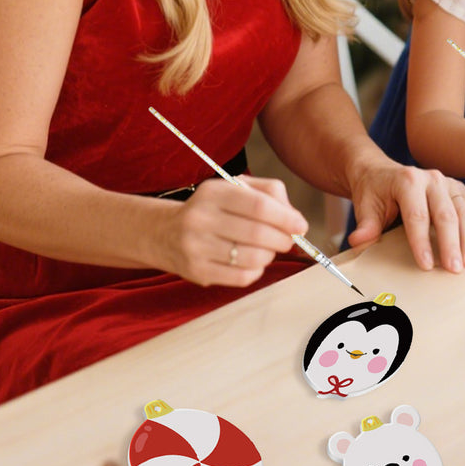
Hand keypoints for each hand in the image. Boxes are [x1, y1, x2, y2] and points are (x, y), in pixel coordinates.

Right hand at [162, 176, 307, 286]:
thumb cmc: (212, 209)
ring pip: (252, 257)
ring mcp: (196, 247)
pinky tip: (253, 262)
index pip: (258, 205)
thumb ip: (269, 193)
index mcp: (213, 192)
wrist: (164, 233)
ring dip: (270, 255)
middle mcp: (200, 218)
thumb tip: (295, 218)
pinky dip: (256, 271)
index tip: (300, 225)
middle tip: (288, 240)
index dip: (286, 217)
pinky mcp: (197, 272)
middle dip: (282, 239)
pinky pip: (241, 277)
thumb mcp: (235, 188)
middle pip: (257, 233)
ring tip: (268, 249)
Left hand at [346, 161, 464, 273]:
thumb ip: (366, 225)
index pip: (417, 215)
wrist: (380, 173)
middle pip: (445, 214)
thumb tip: (359, 241)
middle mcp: (431, 179)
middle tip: (454, 269)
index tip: (426, 265)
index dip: (422, 242)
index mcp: (407, 180)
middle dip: (451, 244)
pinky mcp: (457, 190)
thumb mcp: (365, 206)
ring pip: (464, 212)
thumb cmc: (374, 191)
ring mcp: (447, 183)